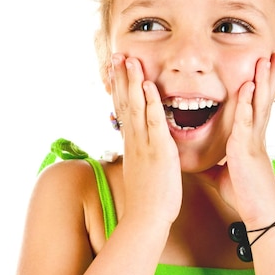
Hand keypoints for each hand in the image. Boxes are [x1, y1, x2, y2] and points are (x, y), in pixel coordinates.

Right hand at [111, 54, 182, 226]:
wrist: (146, 218)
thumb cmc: (148, 198)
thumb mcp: (140, 171)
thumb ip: (140, 155)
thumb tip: (138, 148)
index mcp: (132, 144)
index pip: (123, 110)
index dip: (119, 89)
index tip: (115, 71)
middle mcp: (134, 140)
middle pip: (124, 103)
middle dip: (121, 78)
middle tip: (117, 56)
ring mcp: (145, 144)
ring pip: (136, 107)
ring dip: (132, 82)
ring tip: (129, 60)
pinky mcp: (159, 150)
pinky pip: (154, 121)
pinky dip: (150, 103)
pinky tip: (147, 86)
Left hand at [201, 53, 274, 224]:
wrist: (258, 212)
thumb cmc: (243, 193)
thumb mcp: (222, 173)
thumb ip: (213, 163)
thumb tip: (199, 162)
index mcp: (249, 138)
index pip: (254, 105)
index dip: (259, 85)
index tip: (262, 66)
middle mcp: (254, 134)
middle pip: (262, 97)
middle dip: (267, 74)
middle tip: (273, 53)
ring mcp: (253, 139)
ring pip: (259, 103)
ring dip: (262, 80)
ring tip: (266, 58)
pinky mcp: (246, 148)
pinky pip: (247, 121)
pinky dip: (247, 103)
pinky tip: (248, 87)